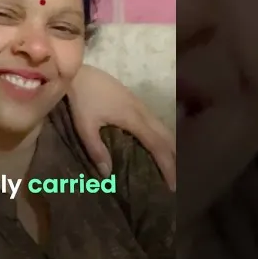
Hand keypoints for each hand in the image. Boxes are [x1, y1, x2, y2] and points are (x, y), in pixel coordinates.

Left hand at [68, 65, 175, 187]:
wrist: (80, 73)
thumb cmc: (82, 99)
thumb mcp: (85, 126)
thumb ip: (96, 149)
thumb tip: (107, 174)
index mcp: (134, 119)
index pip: (158, 146)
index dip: (167, 166)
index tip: (173, 185)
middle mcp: (143, 112)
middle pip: (167, 137)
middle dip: (174, 159)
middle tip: (176, 182)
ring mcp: (142, 105)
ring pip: (164, 128)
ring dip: (171, 147)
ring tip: (171, 167)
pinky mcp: (137, 101)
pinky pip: (157, 122)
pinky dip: (163, 137)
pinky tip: (159, 146)